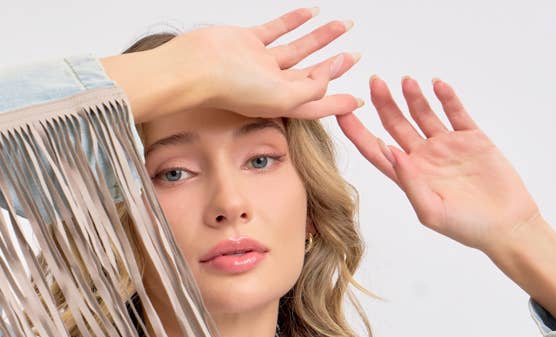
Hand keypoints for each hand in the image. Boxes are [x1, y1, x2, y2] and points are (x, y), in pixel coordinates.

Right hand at [173, 7, 364, 120]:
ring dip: (322, 38)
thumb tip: (333, 70)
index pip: (317, 103)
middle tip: (355, 56)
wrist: (197, 67)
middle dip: (335, 66)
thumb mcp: (282, 96)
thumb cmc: (232, 88)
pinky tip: (312, 12)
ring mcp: (260, 63)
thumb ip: (312, 86)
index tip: (357, 100)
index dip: (338, 103)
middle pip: (311, 75)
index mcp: (281, 104)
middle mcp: (272, 85)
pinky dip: (295, 20)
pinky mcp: (249, 42)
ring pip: (299, 49)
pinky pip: (278, 29)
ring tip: (344, 25)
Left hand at [335, 74, 543, 254]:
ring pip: (424, 114)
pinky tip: (437, 84)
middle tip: (375, 81)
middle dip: (384, 103)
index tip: (341, 112)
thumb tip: (390, 151)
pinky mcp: (472, 138)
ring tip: (406, 81)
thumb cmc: (468, 228)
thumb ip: (409, 182)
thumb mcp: (431, 211)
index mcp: (409, 178)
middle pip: (397, 125)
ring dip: (414, 96)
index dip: (358, 132)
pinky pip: (455, 111)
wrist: (506, 225)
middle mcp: (425, 159)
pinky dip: (446, 97)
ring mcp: (448, 146)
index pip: (376, 150)